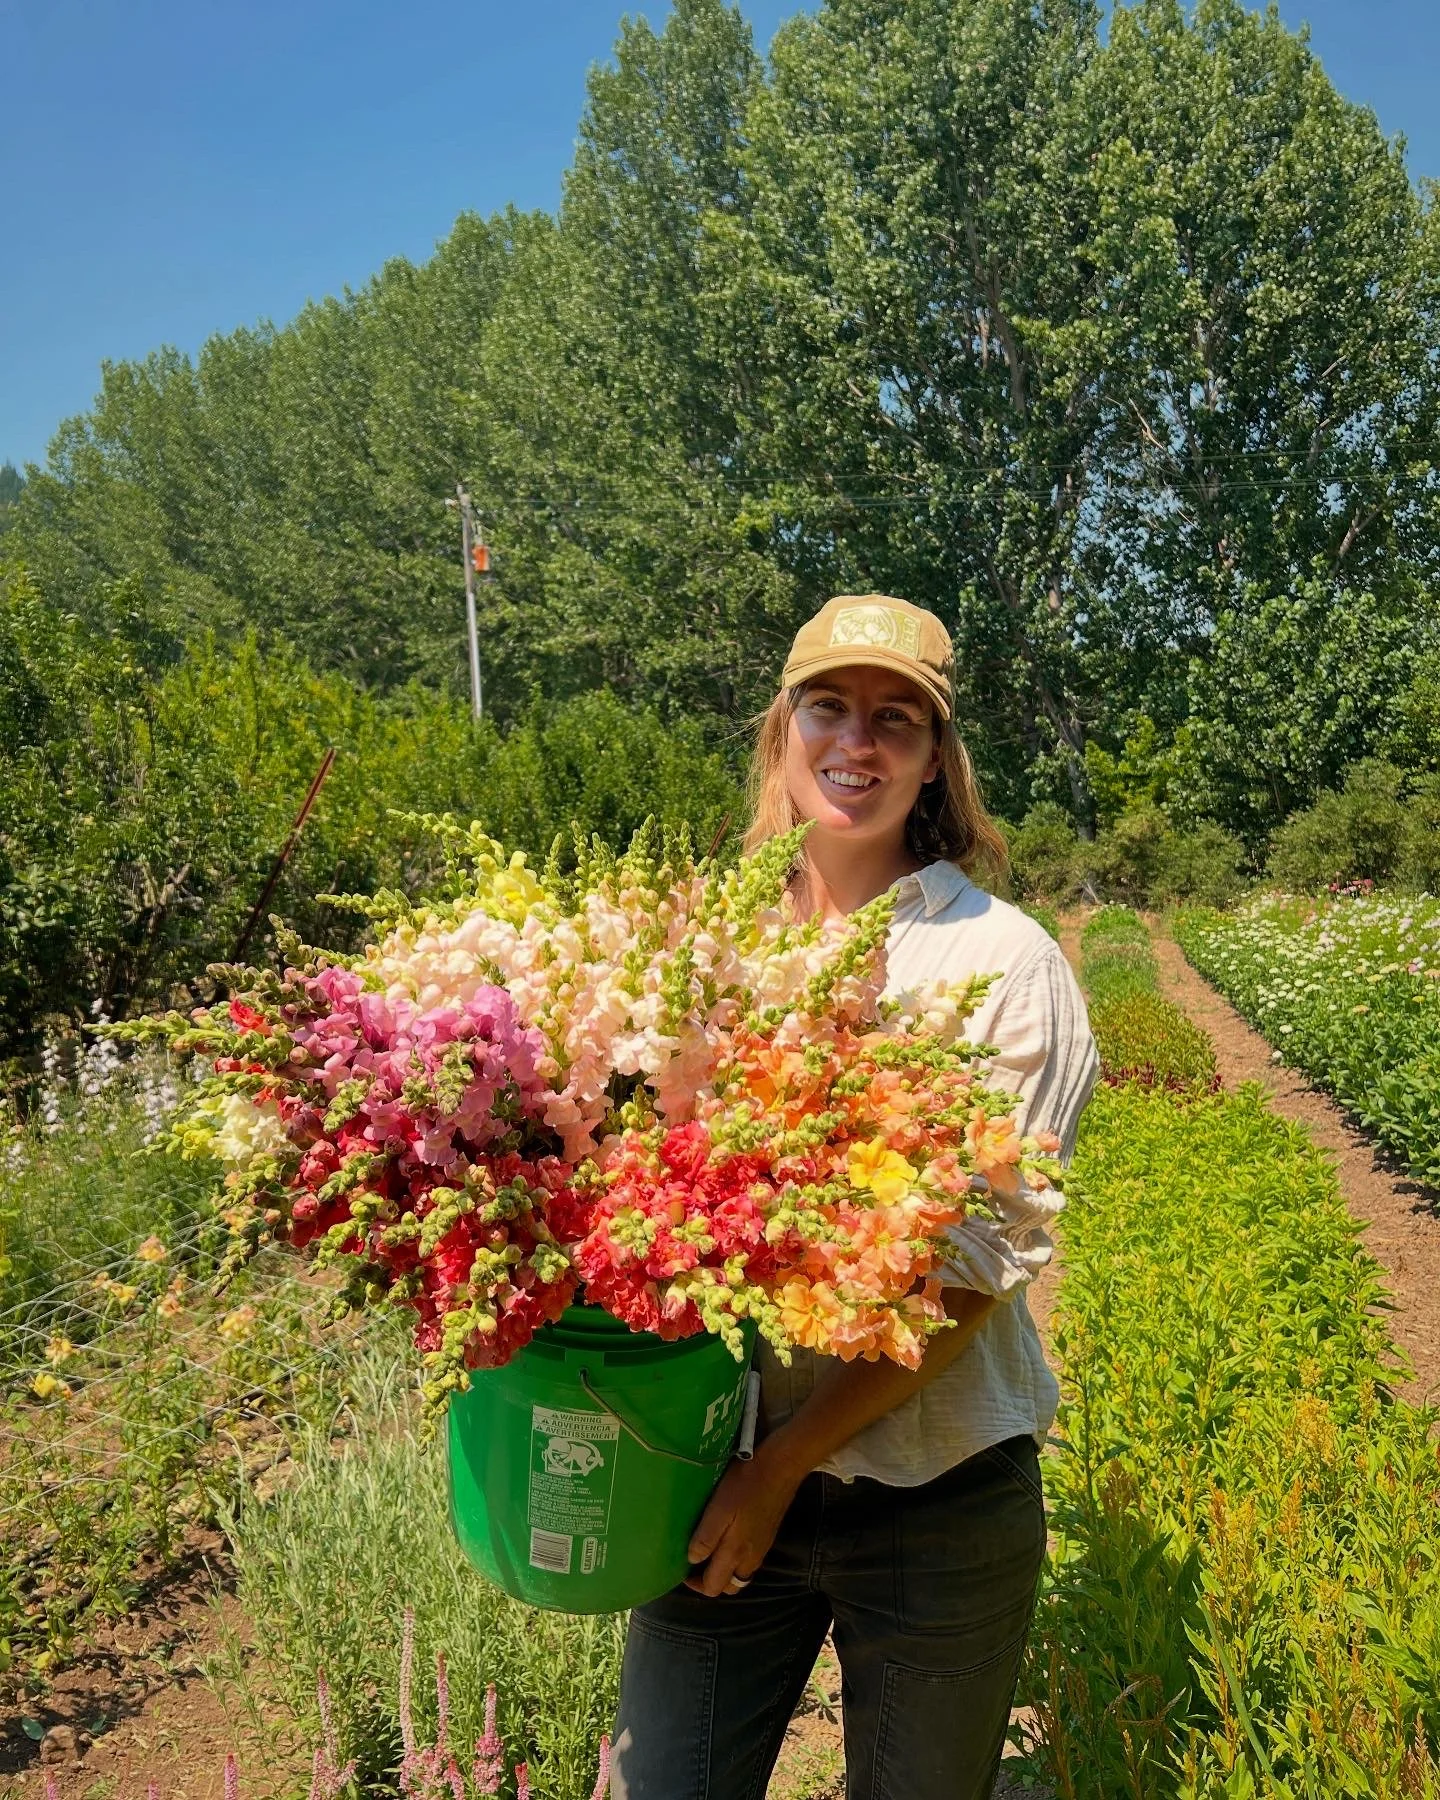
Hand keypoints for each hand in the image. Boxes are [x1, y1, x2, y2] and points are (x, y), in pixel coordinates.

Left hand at [684, 1449, 802, 1596]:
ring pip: (740, 1574)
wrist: (780, 1468)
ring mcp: (762, 1549)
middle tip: (695, 1561)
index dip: (695, 1584)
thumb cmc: (745, 1486)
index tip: (682, 1568)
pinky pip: (749, 1560)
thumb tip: (692, 1560)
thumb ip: (706, 1538)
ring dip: (724, 1571)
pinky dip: (735, 1559)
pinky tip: (728, 1537)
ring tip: (709, 1550)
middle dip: (710, 1580)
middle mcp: (751, 1559)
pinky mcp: (767, 1537)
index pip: (713, 1587)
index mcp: (736, 1554)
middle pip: (729, 1586)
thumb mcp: (719, 1509)